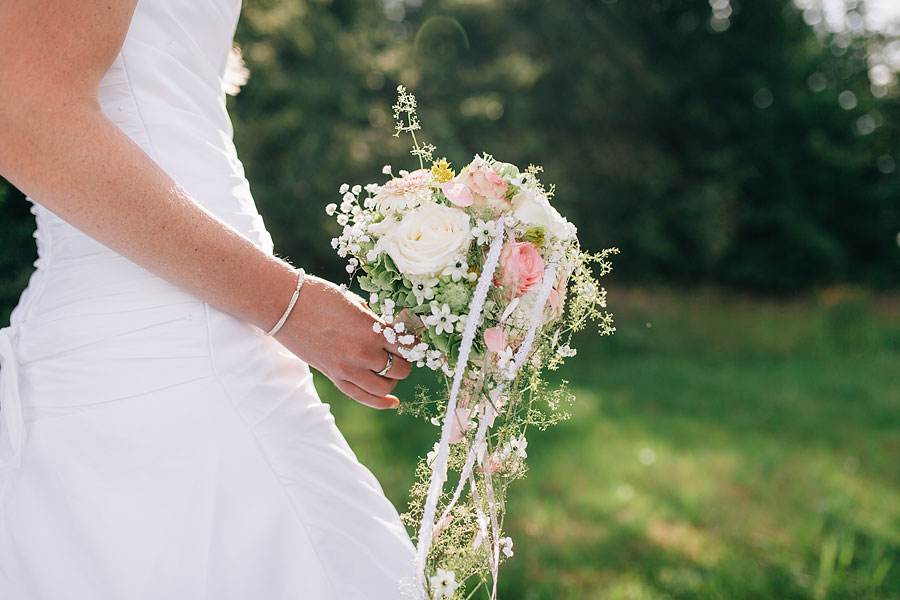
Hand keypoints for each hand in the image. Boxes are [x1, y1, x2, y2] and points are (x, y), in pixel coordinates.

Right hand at [273, 274, 411, 409]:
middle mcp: (363, 353)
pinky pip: (362, 397)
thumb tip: (390, 332)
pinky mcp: (334, 376)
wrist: (284, 306)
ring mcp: (348, 368)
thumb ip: (374, 321)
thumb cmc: (319, 297)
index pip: (407, 346)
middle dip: (405, 362)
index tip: (416, 342)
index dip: (415, 345)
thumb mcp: (355, 303)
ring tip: (390, 369)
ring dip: (392, 379)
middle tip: (401, 354)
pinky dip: (380, 402)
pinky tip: (393, 403)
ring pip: (385, 387)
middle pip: (401, 369)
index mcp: (371, 330)